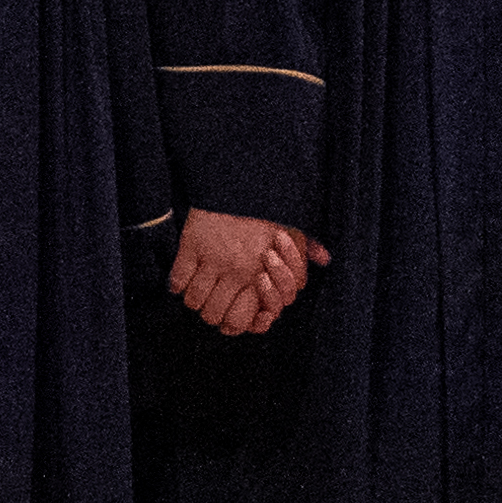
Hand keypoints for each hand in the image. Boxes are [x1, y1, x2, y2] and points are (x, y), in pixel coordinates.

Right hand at [169, 209, 327, 337]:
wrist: (239, 178)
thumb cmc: (266, 204)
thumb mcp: (293, 224)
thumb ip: (306, 246)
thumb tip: (324, 258)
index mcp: (262, 273)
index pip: (243, 320)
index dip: (234, 324)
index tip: (231, 315)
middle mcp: (238, 271)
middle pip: (215, 315)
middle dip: (212, 314)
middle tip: (212, 305)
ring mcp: (213, 259)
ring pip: (195, 301)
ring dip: (195, 300)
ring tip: (197, 293)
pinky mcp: (191, 245)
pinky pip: (178, 279)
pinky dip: (177, 284)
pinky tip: (181, 280)